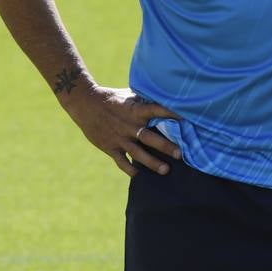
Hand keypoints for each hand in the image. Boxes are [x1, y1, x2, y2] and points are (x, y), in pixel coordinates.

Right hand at [62, 85, 181, 175]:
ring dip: (152, 162)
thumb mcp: (129, 95)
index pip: (157, 110)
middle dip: (166, 146)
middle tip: (181, 154)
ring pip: (137, 153)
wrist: (84, 103)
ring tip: (166, 170)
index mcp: (135, 110)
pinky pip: (121, 161)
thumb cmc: (112, 98)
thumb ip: (146, 101)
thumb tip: (167, 97)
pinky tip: (138, 174)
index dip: (171, 114)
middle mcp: (129, 125)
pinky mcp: (109, 147)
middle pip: (150, 137)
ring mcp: (119, 138)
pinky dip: (129, 169)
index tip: (187, 119)